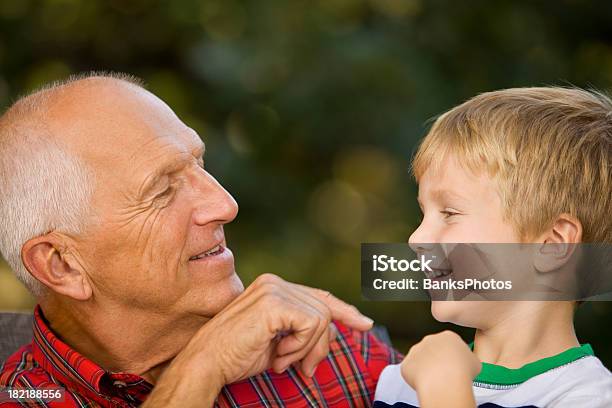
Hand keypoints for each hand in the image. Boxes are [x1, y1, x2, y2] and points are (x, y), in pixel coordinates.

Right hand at [143, 274, 373, 406]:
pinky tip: (279, 355)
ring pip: (321, 319)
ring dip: (306, 349)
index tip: (364, 324)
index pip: (319, 296)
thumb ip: (303, 331)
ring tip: (282, 360)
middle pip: (324, 310)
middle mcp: (274, 282)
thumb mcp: (279, 342)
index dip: (344, 311)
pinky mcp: (274, 302)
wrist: (207, 363)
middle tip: (303, 369)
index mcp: (273, 287)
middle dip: (320, 345)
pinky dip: (301, 346)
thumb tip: (336, 334)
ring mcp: (274, 288)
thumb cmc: (238, 356)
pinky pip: (311, 324)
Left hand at [400, 331, 480, 407]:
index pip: (448, 344)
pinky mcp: (406, 363)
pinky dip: (416, 378)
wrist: (445, 381)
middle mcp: (430, 339)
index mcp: (448, 336)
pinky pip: (410, 371)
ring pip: (420, 360)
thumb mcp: (475, 362)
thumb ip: (467, 359)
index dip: (451, 357)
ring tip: (435, 380)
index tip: (454, 366)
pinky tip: (426, 384)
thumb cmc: (462, 372)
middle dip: (436, 360)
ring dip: (425, 368)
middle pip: (432, 350)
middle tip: (444, 374)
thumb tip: (465, 363)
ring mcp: (416, 350)